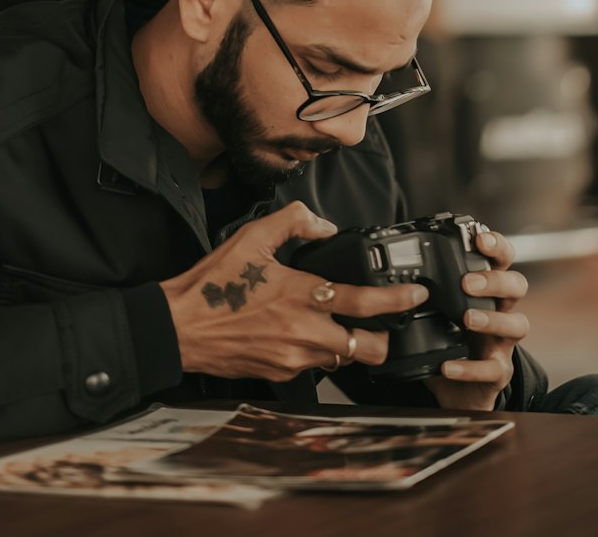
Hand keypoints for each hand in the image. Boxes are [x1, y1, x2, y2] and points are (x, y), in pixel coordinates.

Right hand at [160, 201, 429, 383]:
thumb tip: (323, 224)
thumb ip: (294, 222)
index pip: (365, 303)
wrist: (180, 328)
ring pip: (344, 359)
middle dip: (386, 339)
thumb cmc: (213, 284)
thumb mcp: (252, 237)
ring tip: (347, 326)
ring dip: (352, 345)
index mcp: (302, 295)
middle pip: (368, 348)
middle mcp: (304, 332)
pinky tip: (307, 334)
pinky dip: (320, 351)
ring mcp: (294, 359)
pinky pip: (315, 367)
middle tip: (388, 324)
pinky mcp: (281, 375)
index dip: (398, 299)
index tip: (416, 293)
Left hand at [422, 230, 529, 412]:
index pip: (502, 260)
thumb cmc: (450, 341)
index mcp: (487, 291)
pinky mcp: (498, 373)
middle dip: (495, 280)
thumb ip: (423, 293)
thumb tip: (390, 277)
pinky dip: (470, 368)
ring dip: (492, 319)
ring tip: (467, 318)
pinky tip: (449, 365)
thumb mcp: (438, 312)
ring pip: (518, 325)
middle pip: (518, 285)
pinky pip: (493, 369)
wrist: (458, 389)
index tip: (479, 239)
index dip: (497, 246)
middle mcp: (501, 312)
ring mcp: (503, 343)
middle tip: (467, 282)